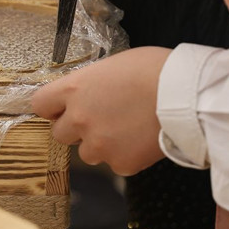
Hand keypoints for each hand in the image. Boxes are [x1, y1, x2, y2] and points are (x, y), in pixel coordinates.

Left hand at [31, 47, 171, 175]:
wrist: (188, 96)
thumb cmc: (156, 70)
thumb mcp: (113, 65)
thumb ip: (91, 84)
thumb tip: (88, 93)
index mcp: (74, 90)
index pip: (40, 104)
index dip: (52, 108)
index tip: (61, 109)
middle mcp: (79, 119)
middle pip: (60, 133)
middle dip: (76, 128)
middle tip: (102, 119)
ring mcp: (98, 144)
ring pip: (87, 152)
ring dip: (100, 144)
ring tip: (127, 129)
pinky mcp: (120, 163)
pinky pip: (115, 163)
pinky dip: (126, 155)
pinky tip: (143, 139)